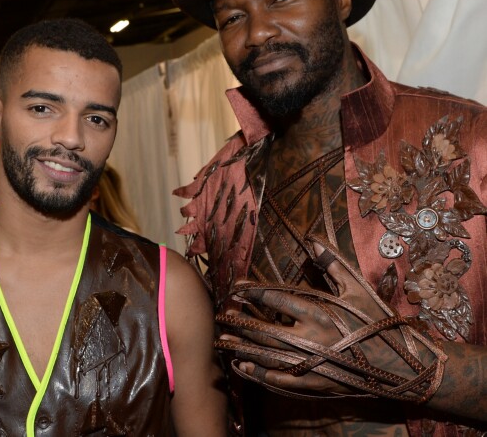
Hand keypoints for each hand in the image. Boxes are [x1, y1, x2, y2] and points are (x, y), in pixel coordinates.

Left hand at [215, 244, 445, 401]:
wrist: (402, 365)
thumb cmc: (378, 322)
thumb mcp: (356, 287)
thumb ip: (331, 262)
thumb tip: (311, 239)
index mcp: (318, 311)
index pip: (274, 298)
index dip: (252, 292)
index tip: (235, 288)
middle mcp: (310, 337)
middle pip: (264, 329)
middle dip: (239, 322)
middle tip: (220, 317)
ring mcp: (311, 364)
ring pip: (266, 356)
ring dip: (241, 349)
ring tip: (221, 343)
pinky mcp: (315, 384)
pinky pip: (280, 381)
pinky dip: (258, 375)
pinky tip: (242, 369)